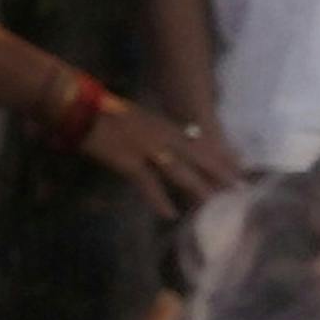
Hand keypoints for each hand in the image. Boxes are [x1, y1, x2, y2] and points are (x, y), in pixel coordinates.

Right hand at [85, 97, 248, 212]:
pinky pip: (148, 183)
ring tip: (215, 204)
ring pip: (179, 172)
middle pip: (197, 158)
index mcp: (164, 127)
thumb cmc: (105, 112)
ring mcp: (146, 148)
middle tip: (240, 188)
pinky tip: (169, 215)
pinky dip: (159, 199)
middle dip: (219, 174)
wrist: (79, 105)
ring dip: (198, 189)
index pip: (200, 145)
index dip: (220, 158)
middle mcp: (161, 136)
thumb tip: (170, 149)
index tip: (240, 168)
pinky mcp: (128, 160)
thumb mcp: (140, 119)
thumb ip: (158, 133)